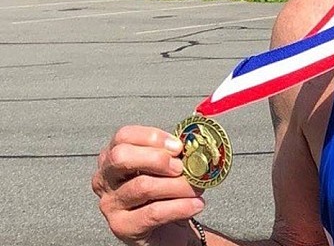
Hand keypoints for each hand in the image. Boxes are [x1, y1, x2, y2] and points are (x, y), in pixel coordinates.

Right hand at [93, 126, 205, 245]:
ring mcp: (110, 204)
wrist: (166, 230)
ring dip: (178, 186)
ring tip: (197, 188)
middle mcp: (104, 178)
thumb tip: (201, 130)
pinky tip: (196, 204)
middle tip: (182, 167)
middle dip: (158, 159)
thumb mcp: (169, 166)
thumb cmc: (165, 192)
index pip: (124, 136)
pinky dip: (180, 207)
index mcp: (113, 156)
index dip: (153, 137)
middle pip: (122, 157)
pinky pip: (153, 213)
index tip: (178, 146)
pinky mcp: (122, 226)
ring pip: (143, 186)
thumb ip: (179, 148)